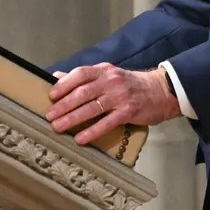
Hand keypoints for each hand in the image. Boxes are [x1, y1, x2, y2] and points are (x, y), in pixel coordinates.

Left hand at [45, 63, 180, 145]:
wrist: (160, 91)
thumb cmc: (129, 84)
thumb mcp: (107, 74)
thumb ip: (84, 77)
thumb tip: (57, 77)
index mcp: (104, 70)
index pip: (80, 74)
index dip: (64, 84)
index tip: (51, 96)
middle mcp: (111, 81)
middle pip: (83, 92)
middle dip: (64, 105)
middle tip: (49, 116)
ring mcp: (120, 96)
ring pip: (91, 107)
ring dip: (72, 118)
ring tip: (58, 127)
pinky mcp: (128, 112)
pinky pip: (106, 123)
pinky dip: (92, 131)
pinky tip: (80, 139)